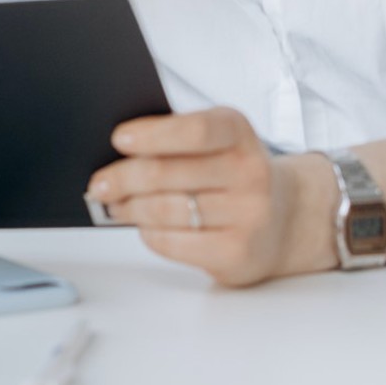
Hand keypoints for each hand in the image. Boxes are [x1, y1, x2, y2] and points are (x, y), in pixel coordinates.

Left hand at [85, 107, 334, 287]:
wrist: (286, 218)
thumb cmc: (232, 173)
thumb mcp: (217, 141)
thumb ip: (176, 138)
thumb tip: (117, 153)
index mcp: (238, 132)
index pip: (194, 130)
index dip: (152, 135)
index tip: (118, 140)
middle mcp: (250, 172)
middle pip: (167, 174)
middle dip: (122, 179)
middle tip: (98, 184)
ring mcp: (249, 215)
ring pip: (166, 210)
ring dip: (130, 208)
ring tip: (115, 205)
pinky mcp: (238, 253)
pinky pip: (173, 243)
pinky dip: (149, 233)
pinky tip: (144, 226)